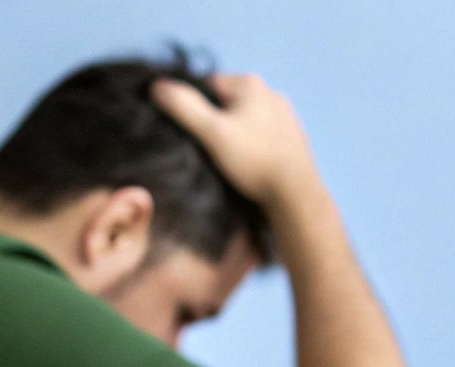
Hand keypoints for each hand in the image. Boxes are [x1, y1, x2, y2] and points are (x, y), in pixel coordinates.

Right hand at [151, 73, 320, 206]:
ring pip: (244, 121)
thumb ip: (182, 106)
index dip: (193, 108)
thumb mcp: (212, 132)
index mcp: (250, 84)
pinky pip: (261, 136)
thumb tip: (158, 87)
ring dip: (233, 136)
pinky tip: (249, 165)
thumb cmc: (254, 161)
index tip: (194, 133)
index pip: (206, 86)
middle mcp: (271, 93)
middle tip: (211, 149)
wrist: (296, 194)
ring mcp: (285, 116)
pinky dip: (251, 147)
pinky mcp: (292, 138)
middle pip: (225, 104)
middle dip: (214, 123)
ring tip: (231, 160)